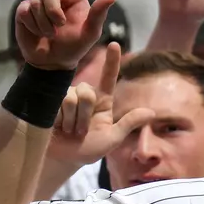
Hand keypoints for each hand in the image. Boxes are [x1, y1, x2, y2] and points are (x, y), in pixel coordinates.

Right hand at [15, 0, 115, 70]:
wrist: (53, 62)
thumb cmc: (75, 47)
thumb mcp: (91, 33)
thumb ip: (99, 14)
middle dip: (53, 10)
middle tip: (60, 27)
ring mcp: (38, 1)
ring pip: (37, 2)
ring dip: (45, 23)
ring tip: (51, 34)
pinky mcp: (24, 10)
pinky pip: (26, 11)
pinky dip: (34, 26)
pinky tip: (38, 33)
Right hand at [46, 43, 153, 165]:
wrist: (64, 158)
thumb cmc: (88, 149)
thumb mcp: (112, 139)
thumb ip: (129, 124)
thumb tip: (152, 113)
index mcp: (103, 101)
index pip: (108, 77)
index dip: (112, 61)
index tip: (114, 44)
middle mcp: (85, 95)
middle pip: (86, 93)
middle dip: (84, 116)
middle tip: (81, 132)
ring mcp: (67, 96)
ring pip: (71, 98)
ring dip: (72, 121)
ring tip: (69, 131)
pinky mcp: (52, 102)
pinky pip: (56, 104)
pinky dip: (60, 120)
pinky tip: (57, 127)